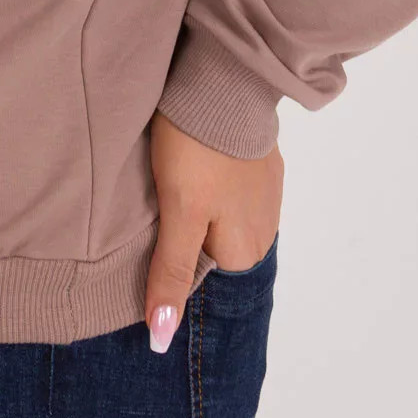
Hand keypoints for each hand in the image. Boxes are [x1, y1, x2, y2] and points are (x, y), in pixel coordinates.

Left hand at [143, 110, 283, 353]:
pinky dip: (209, 178)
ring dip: (197, 203)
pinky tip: (191, 160)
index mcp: (249, 247)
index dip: (171, 258)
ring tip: (171, 180)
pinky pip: (229, 185)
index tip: (150, 234)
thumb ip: (170, 273)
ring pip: (219, 214)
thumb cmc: (197, 150)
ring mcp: (266, 189)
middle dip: (184, 233)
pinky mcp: (260, 158)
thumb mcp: (178, 213)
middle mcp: (267, 225)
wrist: (223, 76)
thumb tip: (161, 340)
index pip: (201, 275)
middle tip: (156, 204)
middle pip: (212, 247)